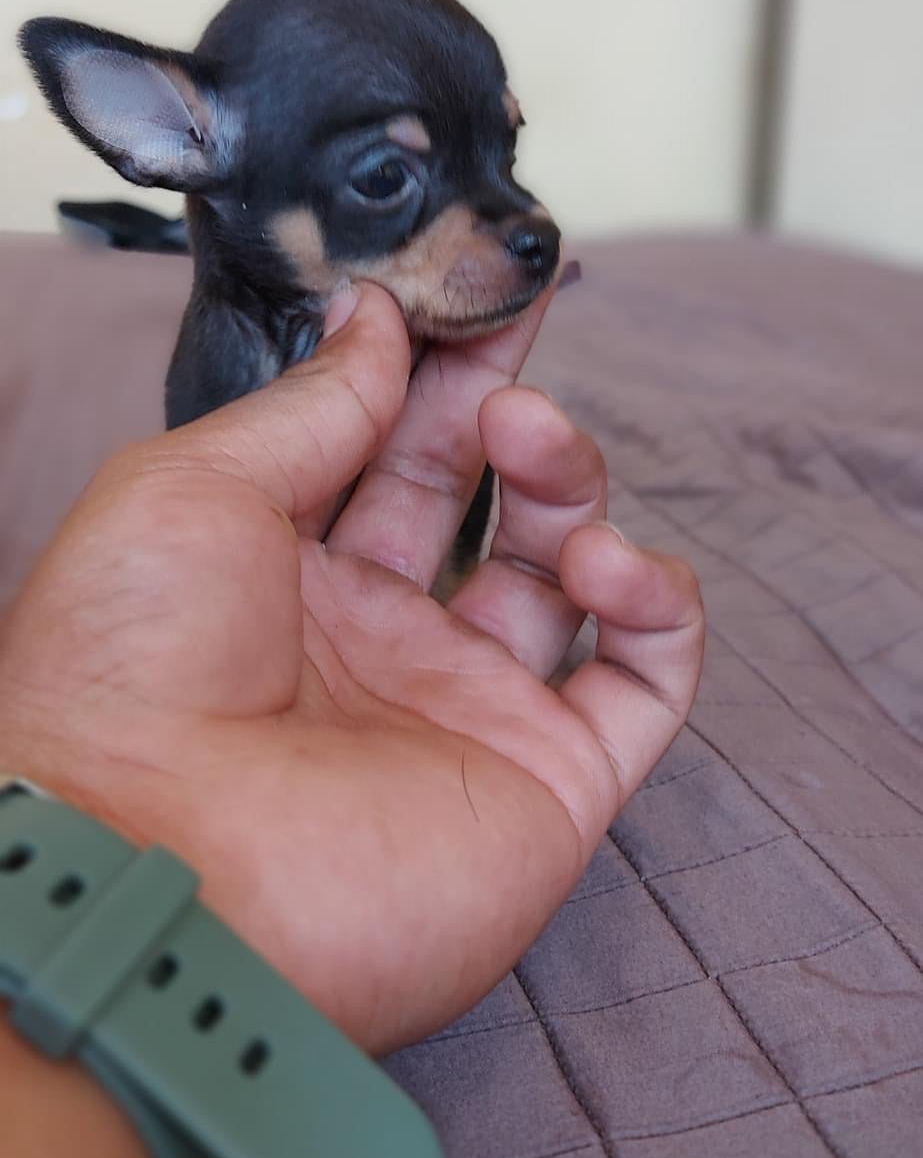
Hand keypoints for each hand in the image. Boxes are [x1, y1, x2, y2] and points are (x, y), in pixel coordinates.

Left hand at [0, 282, 703, 1052]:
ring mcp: (467, 715)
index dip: (434, 369)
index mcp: (285, 581)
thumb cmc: (127, 676)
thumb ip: (314, 408)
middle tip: (513, 323)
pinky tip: (602, 561)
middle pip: (485, 503)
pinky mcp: (549, 782)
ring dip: (568, 484)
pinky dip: (658, 605)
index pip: (389, 455)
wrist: (155, 871)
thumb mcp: (192, 489)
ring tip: (528, 444)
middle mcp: (380, 648)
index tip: (468, 286)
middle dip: (508, 404)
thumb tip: (378, 320)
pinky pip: (648, 683)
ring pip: (567, 577)